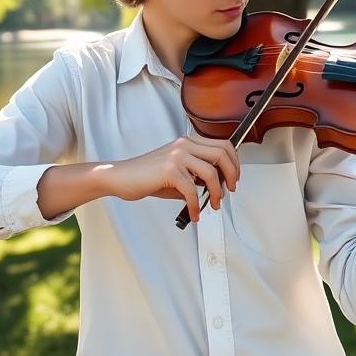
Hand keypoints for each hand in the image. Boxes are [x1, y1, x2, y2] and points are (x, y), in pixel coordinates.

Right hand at [107, 133, 240, 222]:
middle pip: (222, 155)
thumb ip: (196, 177)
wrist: (121, 177)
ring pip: (210, 173)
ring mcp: (177, 156)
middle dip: (231, 175)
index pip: (223, 145)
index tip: (233, 178)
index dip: (234, 162)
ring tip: (212, 205)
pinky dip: (196, 206)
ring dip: (216, 193)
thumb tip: (216, 189)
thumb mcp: (176, 172)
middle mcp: (184, 145)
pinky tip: (194, 213)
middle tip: (229, 191)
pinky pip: (192, 191)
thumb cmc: (147, 176)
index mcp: (188, 142)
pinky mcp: (169, 170)